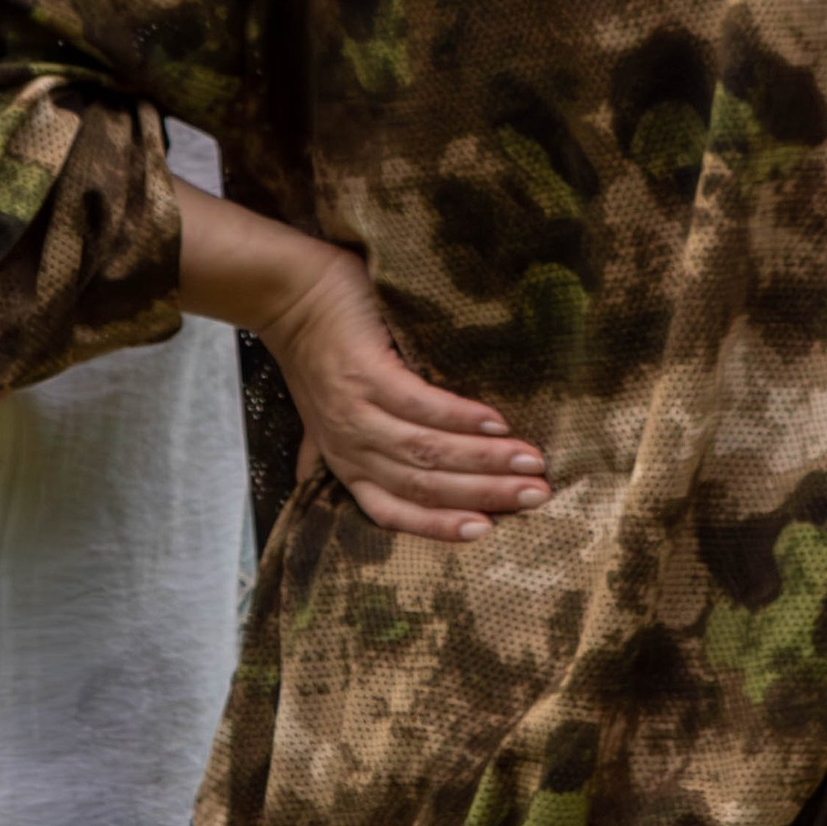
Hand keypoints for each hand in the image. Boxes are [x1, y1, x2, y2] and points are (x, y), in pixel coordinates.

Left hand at [253, 241, 548, 544]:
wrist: (289, 293)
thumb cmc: (315, 351)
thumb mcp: (323, 413)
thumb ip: (336, 448)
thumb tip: (320, 479)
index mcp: (346, 464)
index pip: (395, 511)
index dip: (441, 527)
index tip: (489, 532)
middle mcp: (350, 447)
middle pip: (425, 485)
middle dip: (487, 494)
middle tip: (537, 494)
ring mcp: (356, 412)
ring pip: (427, 451)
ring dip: (485, 460)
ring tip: (529, 461)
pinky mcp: (366, 373)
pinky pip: (419, 405)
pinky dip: (460, 418)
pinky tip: (496, 423)